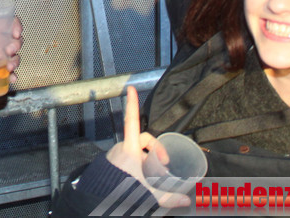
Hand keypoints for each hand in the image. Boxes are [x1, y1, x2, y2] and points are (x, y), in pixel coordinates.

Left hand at [0, 17, 22, 79]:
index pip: (8, 23)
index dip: (15, 25)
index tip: (15, 33)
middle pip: (15, 41)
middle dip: (16, 45)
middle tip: (9, 51)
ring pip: (13, 57)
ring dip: (15, 61)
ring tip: (9, 67)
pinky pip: (6, 73)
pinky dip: (11, 76)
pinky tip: (11, 79)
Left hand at [104, 86, 189, 208]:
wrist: (103, 201)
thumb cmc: (124, 192)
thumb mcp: (150, 193)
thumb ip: (170, 196)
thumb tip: (186, 200)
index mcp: (130, 149)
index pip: (133, 121)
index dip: (132, 104)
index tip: (131, 88)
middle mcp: (121, 149)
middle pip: (142, 139)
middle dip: (155, 148)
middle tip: (163, 164)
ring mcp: (115, 156)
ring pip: (134, 151)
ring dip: (145, 159)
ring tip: (152, 176)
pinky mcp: (110, 164)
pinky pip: (126, 159)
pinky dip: (136, 165)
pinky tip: (140, 178)